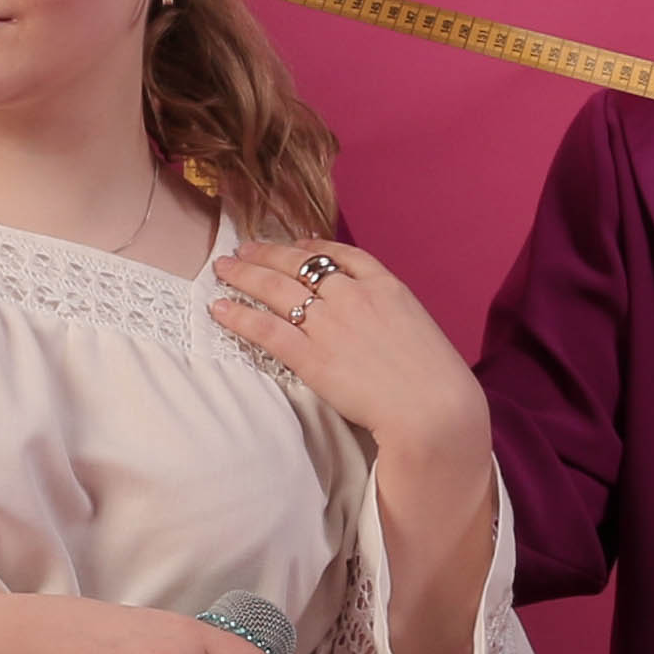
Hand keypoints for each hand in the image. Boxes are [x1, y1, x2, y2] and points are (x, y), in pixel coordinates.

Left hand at [213, 240, 492, 485]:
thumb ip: (391, 314)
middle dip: (267, 253)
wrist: (433, 409)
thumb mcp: (419, 328)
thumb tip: (374, 321)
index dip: (310, 245)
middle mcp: (353, 296)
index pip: (340, 254)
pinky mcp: (311, 357)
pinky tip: (219, 308)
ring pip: (276, 289)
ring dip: (244, 274)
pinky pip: (266, 329)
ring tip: (222, 268)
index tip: (294, 243)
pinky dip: (239, 316)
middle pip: (299, 264)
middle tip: (243, 249)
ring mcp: (330, 324)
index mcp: (385, 286)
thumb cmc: (434, 379)